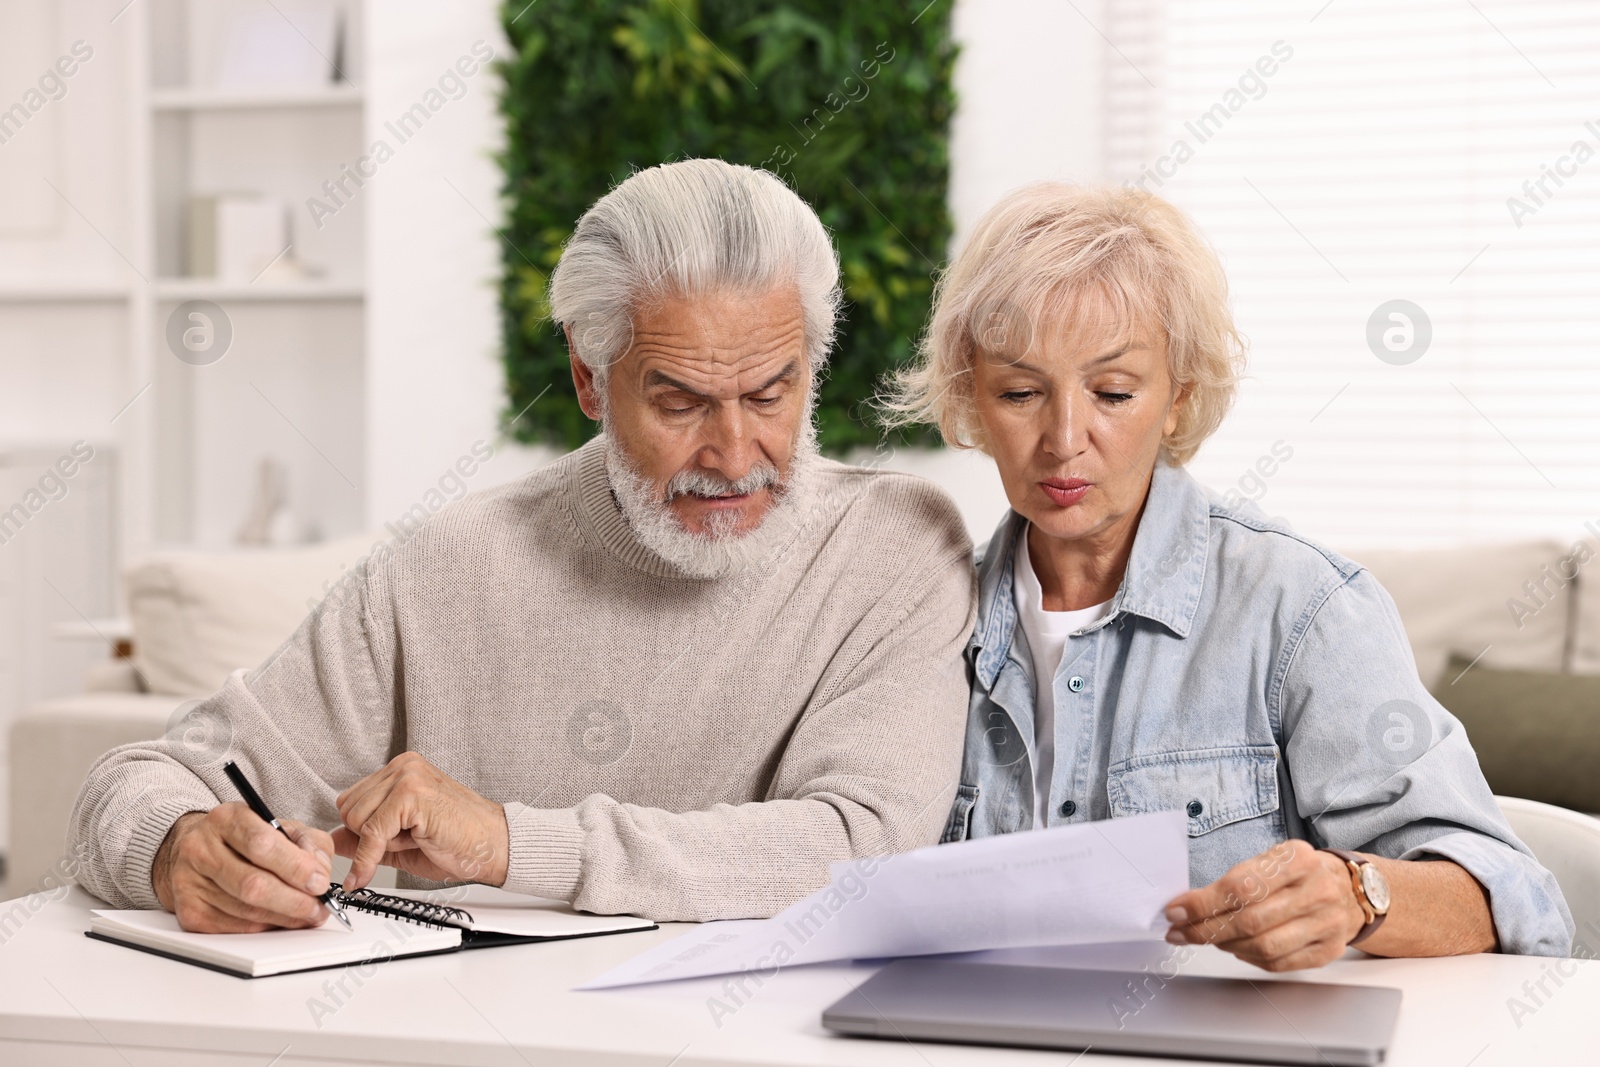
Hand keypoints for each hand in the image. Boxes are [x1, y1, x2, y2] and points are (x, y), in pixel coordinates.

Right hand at [152, 803, 334, 932]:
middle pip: (252, 884)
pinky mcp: (188, 911)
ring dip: (284, 918)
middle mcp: (201, 848)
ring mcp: (190, 881)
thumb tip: (321, 874)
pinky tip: (280, 919)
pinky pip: (235, 928)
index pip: (262, 845)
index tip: (320, 882)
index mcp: (227, 818)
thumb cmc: (244, 838)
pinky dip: (265, 927)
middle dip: (294, 901)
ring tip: (307, 915)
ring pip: (246, 911)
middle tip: (319, 908)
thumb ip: (308, 843)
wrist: (197, 850)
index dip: (295, 868)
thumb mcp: (279, 826)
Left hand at [332, 752, 508, 890]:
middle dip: (370, 836)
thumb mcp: (402, 841)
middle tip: (407, 840)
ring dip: (380, 842)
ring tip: (416, 838)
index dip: (363, 830)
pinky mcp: (411, 794)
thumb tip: (333, 840)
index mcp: (401, 771)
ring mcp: (407, 776)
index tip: (381, 845)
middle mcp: (403, 767)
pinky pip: (371, 832)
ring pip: (355, 819)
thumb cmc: (459, 842)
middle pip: (348, 808)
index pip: (351, 800)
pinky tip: (370, 872)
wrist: (495, 847)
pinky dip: (368, 859)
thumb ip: (366, 838)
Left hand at [1162, 839, 1366, 971]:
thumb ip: (1235, 880)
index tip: (1175, 910)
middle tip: (1181, 931)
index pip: (1241, 886)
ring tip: (1207, 937)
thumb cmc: (1300, 873)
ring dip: (1224, 945)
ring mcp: (1326, 923)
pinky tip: (1236, 948)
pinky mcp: (1327, 950)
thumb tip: (1188, 904)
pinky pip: (1278, 964)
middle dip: (1205, 929)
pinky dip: (1249, 958)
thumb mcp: (1273, 859)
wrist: (1353, 890)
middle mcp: (1317, 891)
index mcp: (1298, 859)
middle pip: (1250, 921)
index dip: (1202, 903)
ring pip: (1263, 947)